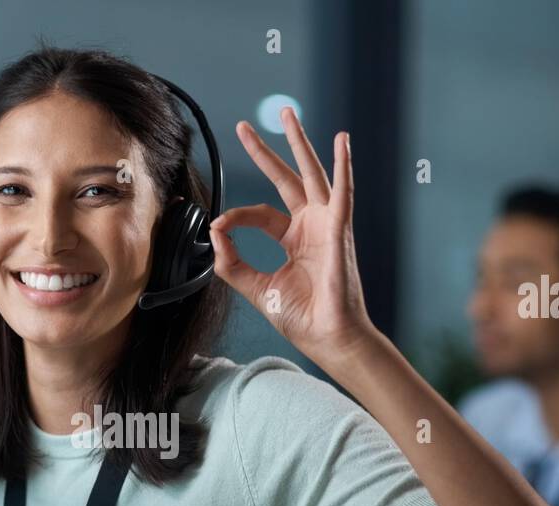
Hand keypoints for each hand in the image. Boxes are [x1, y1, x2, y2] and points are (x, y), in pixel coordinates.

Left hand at [209, 107, 377, 366]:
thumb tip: (214, 234)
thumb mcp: (257, 288)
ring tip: (289, 115)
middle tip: (243, 128)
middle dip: (266, 152)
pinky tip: (342, 142)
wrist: (327, 337)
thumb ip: (233, 263)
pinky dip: (344, 167)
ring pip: (312, 174)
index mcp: (294, 238)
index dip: (236, 216)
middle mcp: (310, 225)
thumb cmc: (302, 317)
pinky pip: (342, 193)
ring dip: (301, 144)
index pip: (260, 213)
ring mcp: (327, 224)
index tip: (217, 225)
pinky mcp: (340, 230)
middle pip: (286, 179)